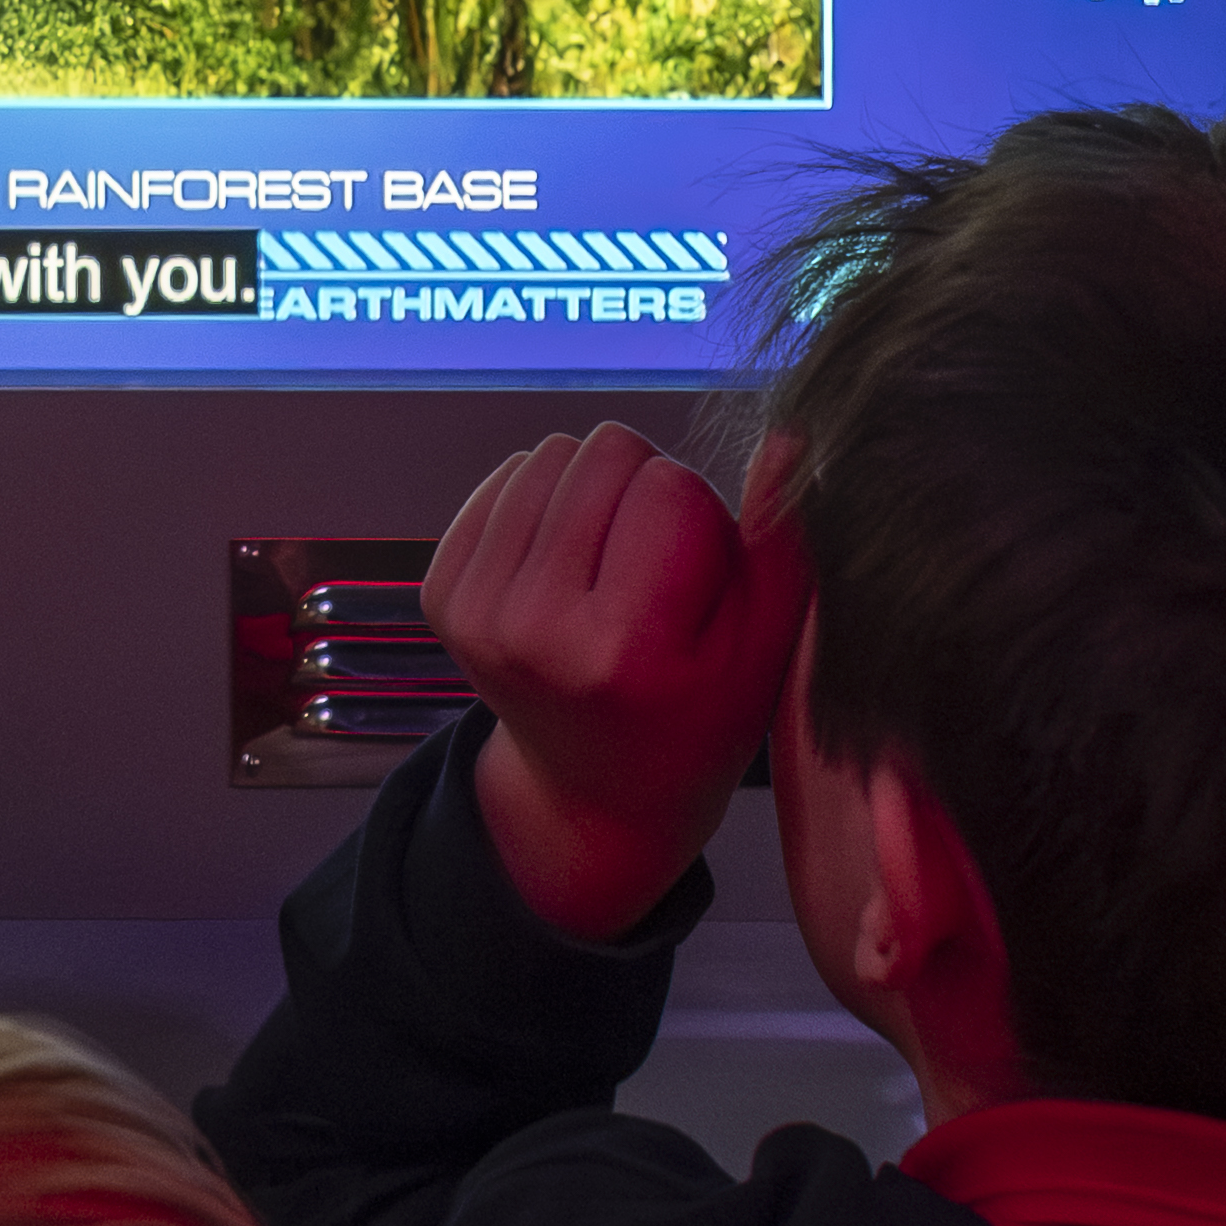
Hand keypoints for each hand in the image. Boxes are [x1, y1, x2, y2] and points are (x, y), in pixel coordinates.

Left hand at [426, 427, 808, 941]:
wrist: (594, 791)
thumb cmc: (695, 716)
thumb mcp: (765, 650)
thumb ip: (784, 544)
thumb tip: (785, 435)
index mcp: (623, 647)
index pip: (670, 485)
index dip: (701, 515)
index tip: (696, 581)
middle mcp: (534, 627)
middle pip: (605, 454)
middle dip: (644, 493)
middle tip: (653, 574)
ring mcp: (477, 610)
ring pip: (550, 455)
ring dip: (592, 495)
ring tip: (610, 572)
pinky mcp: (440, 594)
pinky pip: (504, 479)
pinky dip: (543, 507)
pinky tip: (566, 571)